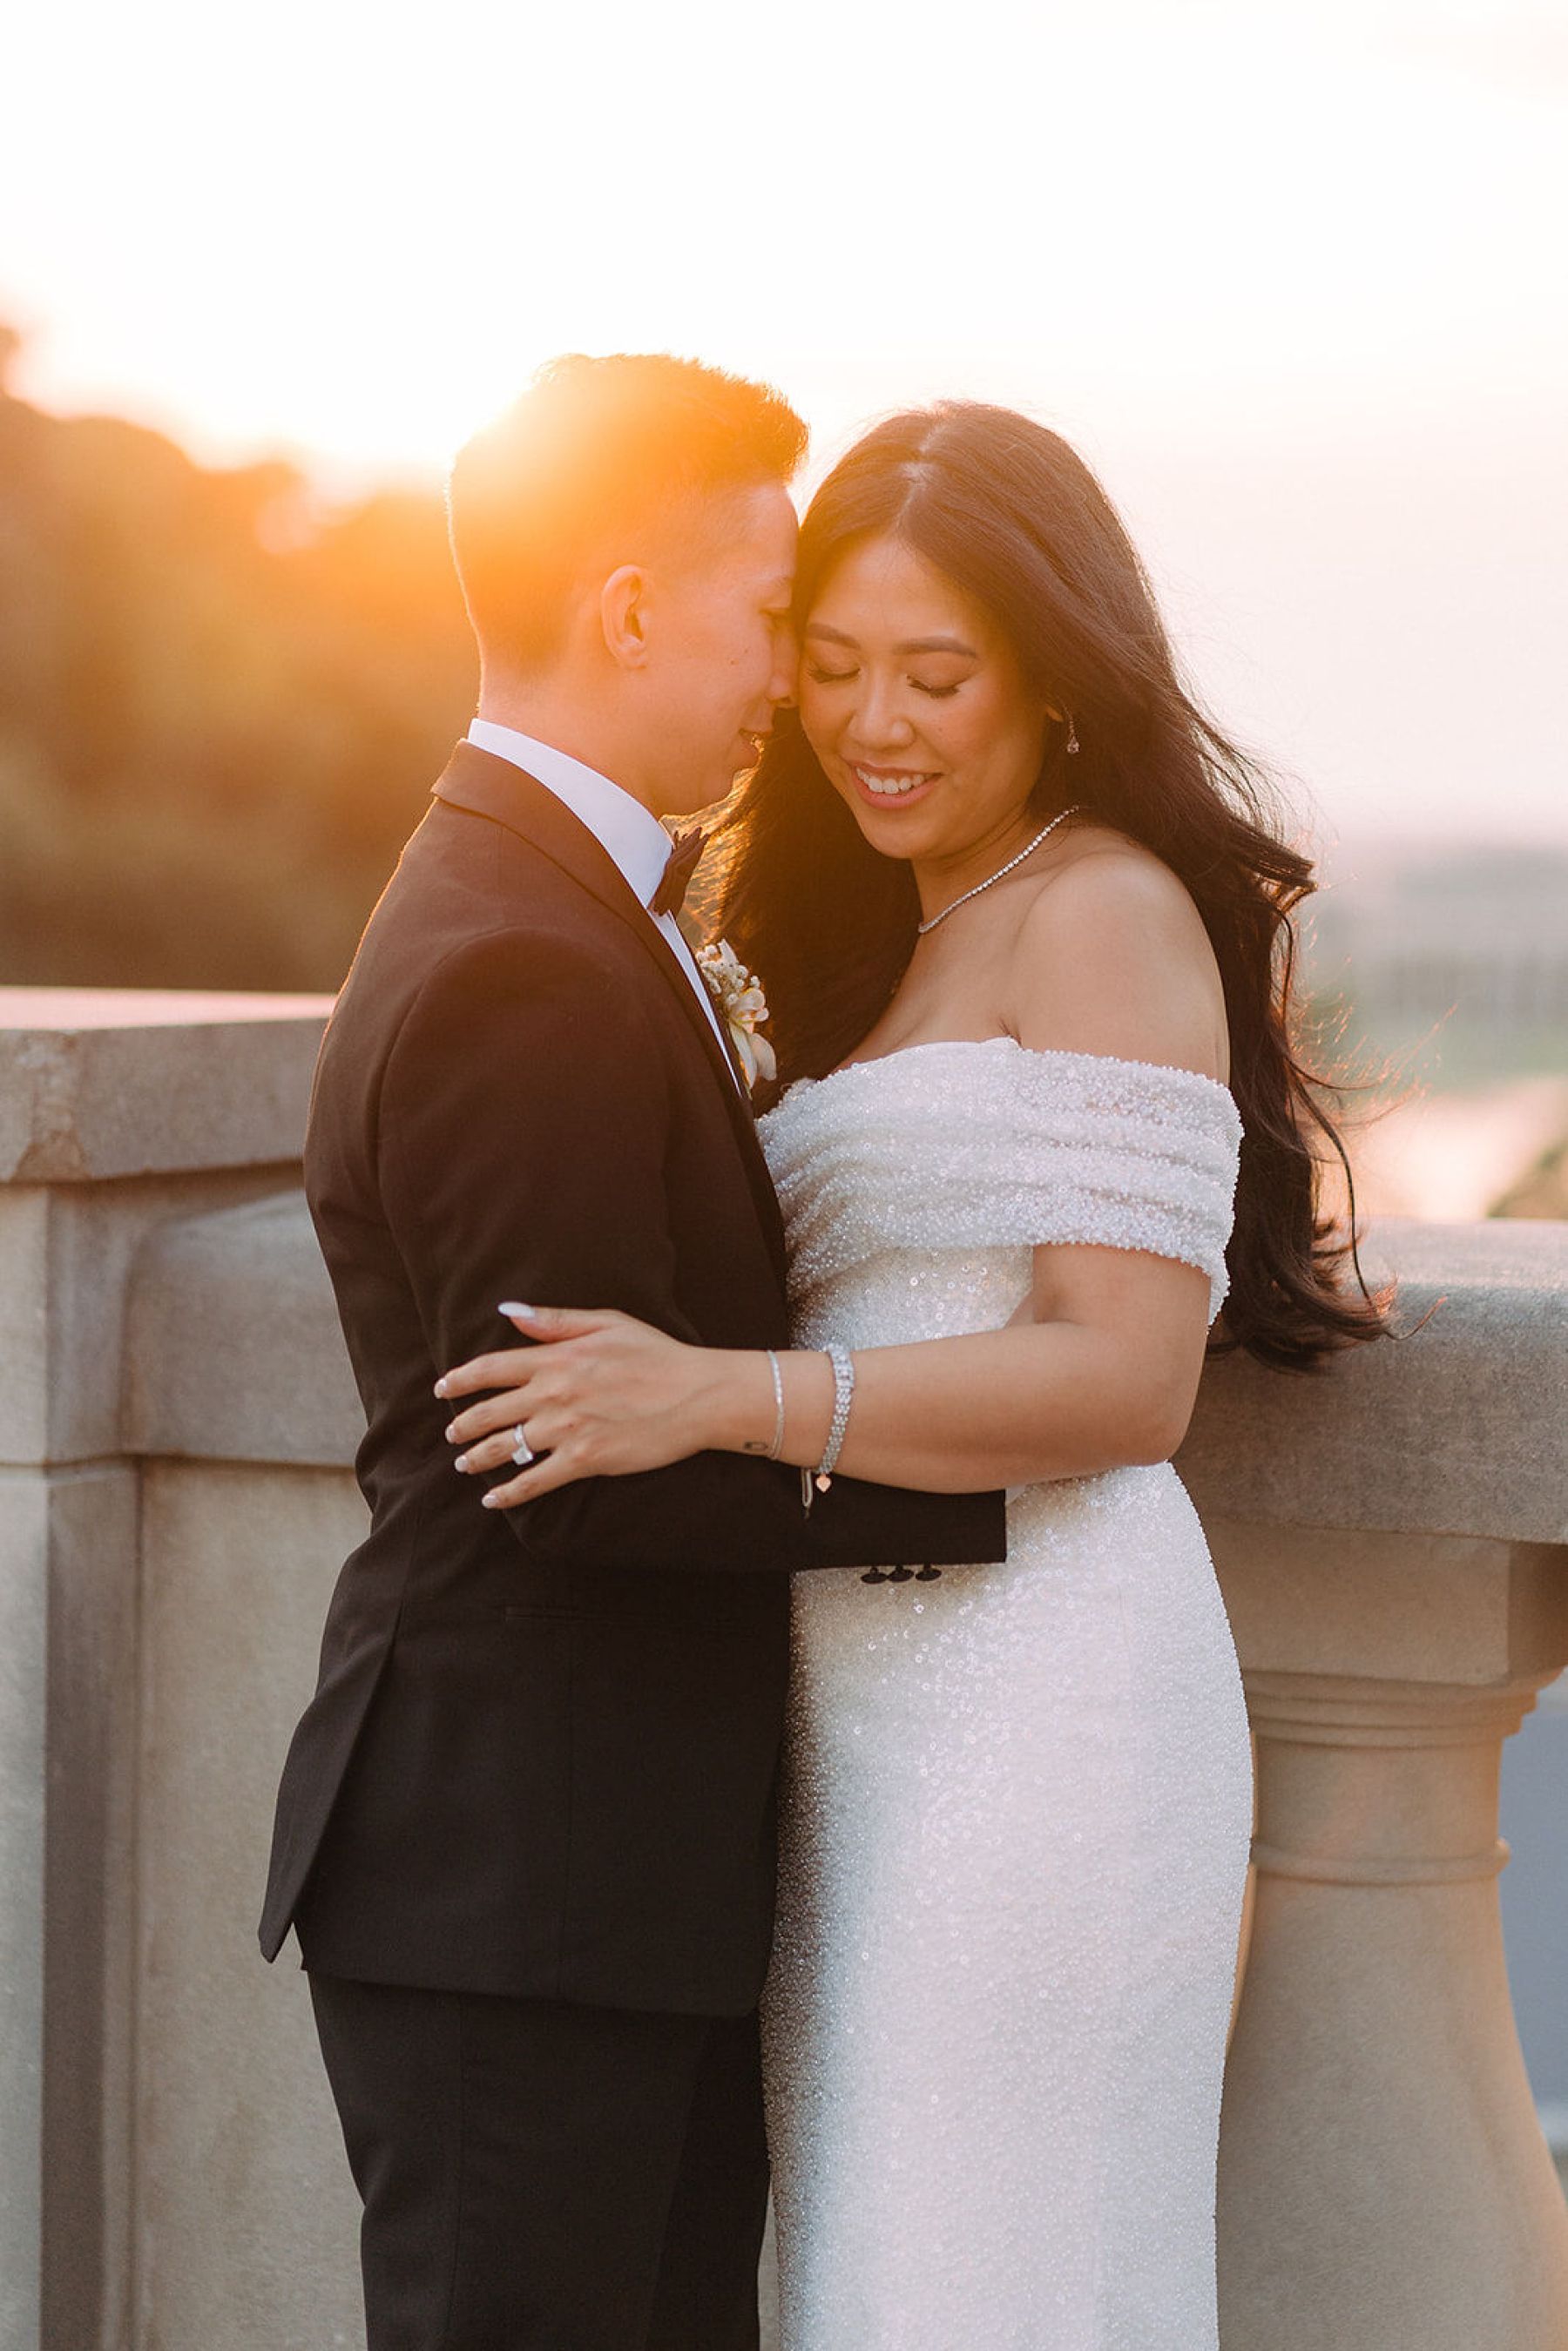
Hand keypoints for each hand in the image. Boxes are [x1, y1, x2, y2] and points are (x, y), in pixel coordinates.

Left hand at [436, 1304, 736, 1508]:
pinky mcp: (585, 1459)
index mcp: (556, 1358)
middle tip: (451, 1435)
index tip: (444, 1389)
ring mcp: (566, 1429)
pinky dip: (509, 1493)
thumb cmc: (656, 1355)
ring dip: (478, 1459)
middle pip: (490, 1412)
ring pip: (504, 1448)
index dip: (460, 1380)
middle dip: (463, 1426)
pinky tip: (494, 1499)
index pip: (492, 1368)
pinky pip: (535, 1480)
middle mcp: (553, 1393)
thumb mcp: (607, 1323)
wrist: (696, 1395)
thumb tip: (510, 1313)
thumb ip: (555, 1321)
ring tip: (465, 1465)